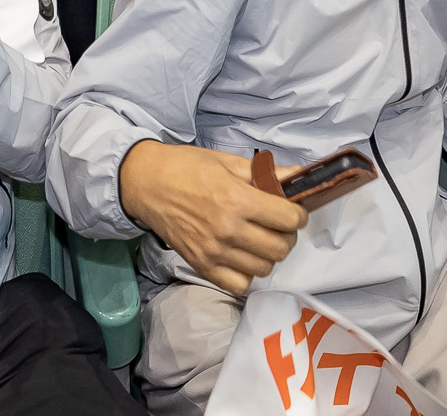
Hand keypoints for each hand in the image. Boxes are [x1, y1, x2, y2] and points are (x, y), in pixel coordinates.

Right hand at [117, 143, 308, 294]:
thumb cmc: (187, 168)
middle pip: (280, 248)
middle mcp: (228, 230)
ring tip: (259, 239)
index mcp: (237, 200)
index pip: (288, 219)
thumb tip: (298, 175)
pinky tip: (241, 255)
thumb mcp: (228, 162)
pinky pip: (239, 284)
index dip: (298, 215)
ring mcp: (214, 252)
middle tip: (278, 225)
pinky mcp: (201, 266)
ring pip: (263, 268)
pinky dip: (246, 273)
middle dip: (287, 236)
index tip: (293, 211)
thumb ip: (266, 174)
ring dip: (268, 255)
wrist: (148, 184)